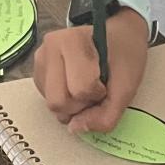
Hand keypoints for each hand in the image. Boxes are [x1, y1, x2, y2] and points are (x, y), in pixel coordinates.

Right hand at [33, 13, 149, 133]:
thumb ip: (106, 114)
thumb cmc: (125, 53)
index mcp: (70, 41)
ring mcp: (40, 59)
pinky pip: (48, 98)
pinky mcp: (38, 71)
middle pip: (57, 101)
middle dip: (81, 104)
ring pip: (51, 103)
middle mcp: (48, 47)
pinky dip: (66, 99)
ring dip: (73, 104)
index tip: (106, 79)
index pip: (79, 89)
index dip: (98, 93)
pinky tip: (77, 84)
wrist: (120, 35)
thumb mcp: (127, 86)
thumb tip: (74, 128)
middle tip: (97, 89)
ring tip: (88, 85)